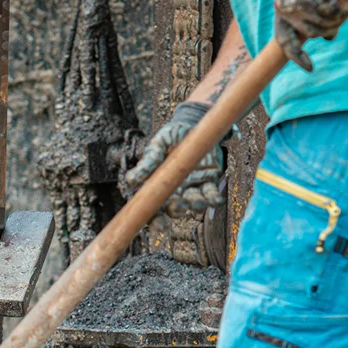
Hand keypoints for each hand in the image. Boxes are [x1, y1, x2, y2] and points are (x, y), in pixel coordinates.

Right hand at [124, 101, 226, 217]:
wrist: (194, 123)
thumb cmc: (171, 135)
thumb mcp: (157, 144)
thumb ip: (148, 162)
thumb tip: (131, 182)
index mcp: (158, 185)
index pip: (154, 208)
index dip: (156, 220)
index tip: (160, 225)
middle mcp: (175, 190)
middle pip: (173, 210)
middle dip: (176, 211)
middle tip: (179, 204)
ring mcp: (192, 186)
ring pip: (193, 204)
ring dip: (195, 206)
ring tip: (196, 200)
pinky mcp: (209, 180)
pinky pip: (211, 194)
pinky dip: (214, 199)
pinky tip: (215, 200)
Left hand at [273, 0, 347, 71]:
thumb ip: (314, 15)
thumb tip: (328, 38)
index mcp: (280, 7)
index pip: (284, 40)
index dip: (296, 56)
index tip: (310, 68)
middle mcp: (285, 7)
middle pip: (313, 34)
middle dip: (332, 27)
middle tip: (344, 16)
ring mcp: (299, 3)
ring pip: (327, 25)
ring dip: (344, 15)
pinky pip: (338, 12)